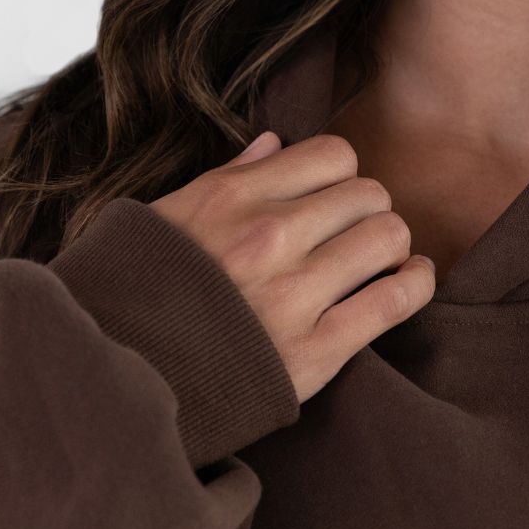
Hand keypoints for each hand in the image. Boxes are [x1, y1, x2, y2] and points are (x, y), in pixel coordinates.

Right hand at [148, 130, 435, 403]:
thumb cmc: (136, 297)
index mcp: (231, 198)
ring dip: (393, 246)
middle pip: (369, 194)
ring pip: (389, 236)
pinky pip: (395, 299)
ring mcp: (293, 294)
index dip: (341, 175)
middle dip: (369, 212)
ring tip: (381, 260)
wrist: (113, 386)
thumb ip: (227, 178)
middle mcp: (267, 237)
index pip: (333, 154)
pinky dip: (416, 284)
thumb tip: (274, 142)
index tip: (332, 199)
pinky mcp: (313, 353)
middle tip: (355, 235)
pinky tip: (411, 279)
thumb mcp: (165, 220)